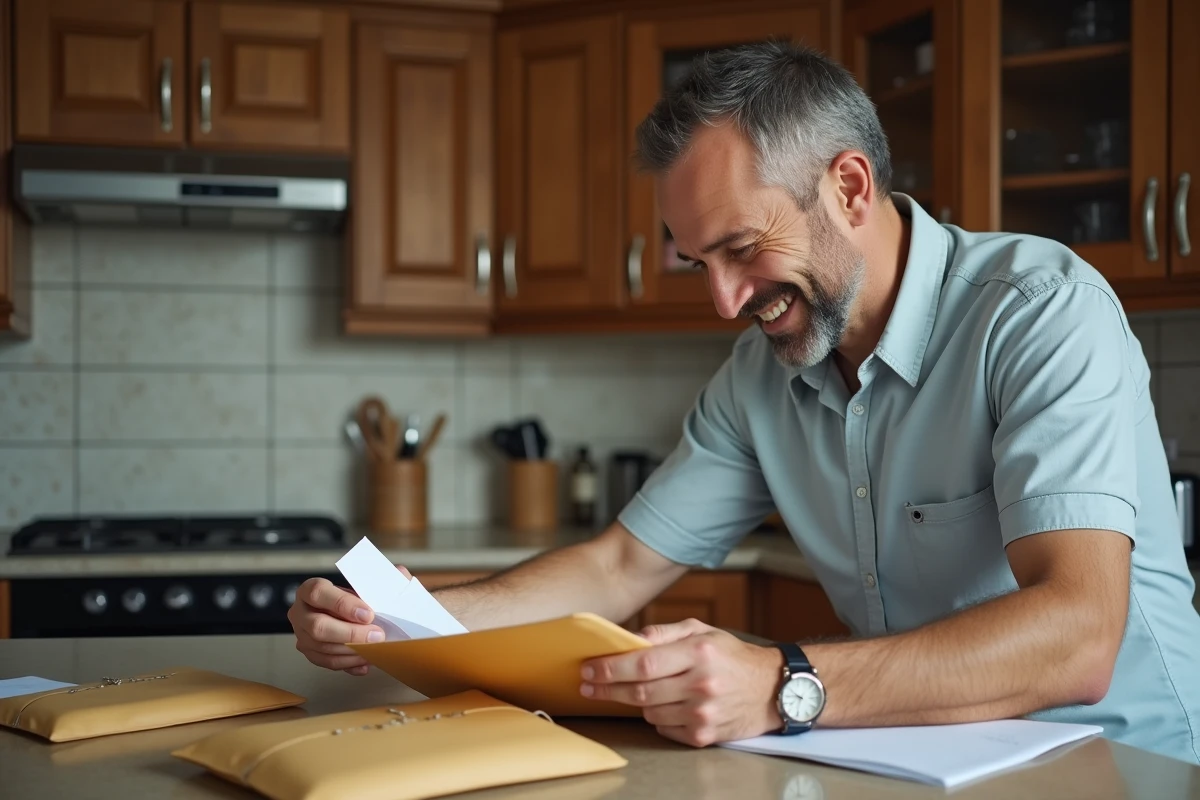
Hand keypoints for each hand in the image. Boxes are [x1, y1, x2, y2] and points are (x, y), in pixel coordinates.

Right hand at [286, 565, 409, 675]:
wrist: (351, 612)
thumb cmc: (359, 596)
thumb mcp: (369, 583)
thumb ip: (383, 578)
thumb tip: (399, 574)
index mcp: (310, 589)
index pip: (319, 593)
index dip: (343, 604)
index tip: (369, 614)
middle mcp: (300, 612)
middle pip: (318, 626)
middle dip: (350, 633)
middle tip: (376, 635)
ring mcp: (302, 635)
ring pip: (323, 647)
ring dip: (352, 651)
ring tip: (375, 649)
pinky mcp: (310, 653)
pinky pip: (327, 662)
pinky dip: (349, 663)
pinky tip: (366, 660)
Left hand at [579, 618, 783, 746]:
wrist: (771, 690)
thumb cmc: (732, 656)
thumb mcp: (702, 631)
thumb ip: (663, 633)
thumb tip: (628, 639)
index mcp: (699, 653)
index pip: (643, 662)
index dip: (610, 667)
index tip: (588, 668)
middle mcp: (701, 684)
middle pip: (639, 691)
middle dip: (607, 688)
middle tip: (588, 684)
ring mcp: (703, 713)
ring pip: (648, 712)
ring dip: (636, 701)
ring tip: (639, 690)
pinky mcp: (704, 735)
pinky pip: (664, 728)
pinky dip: (658, 717)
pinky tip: (667, 704)